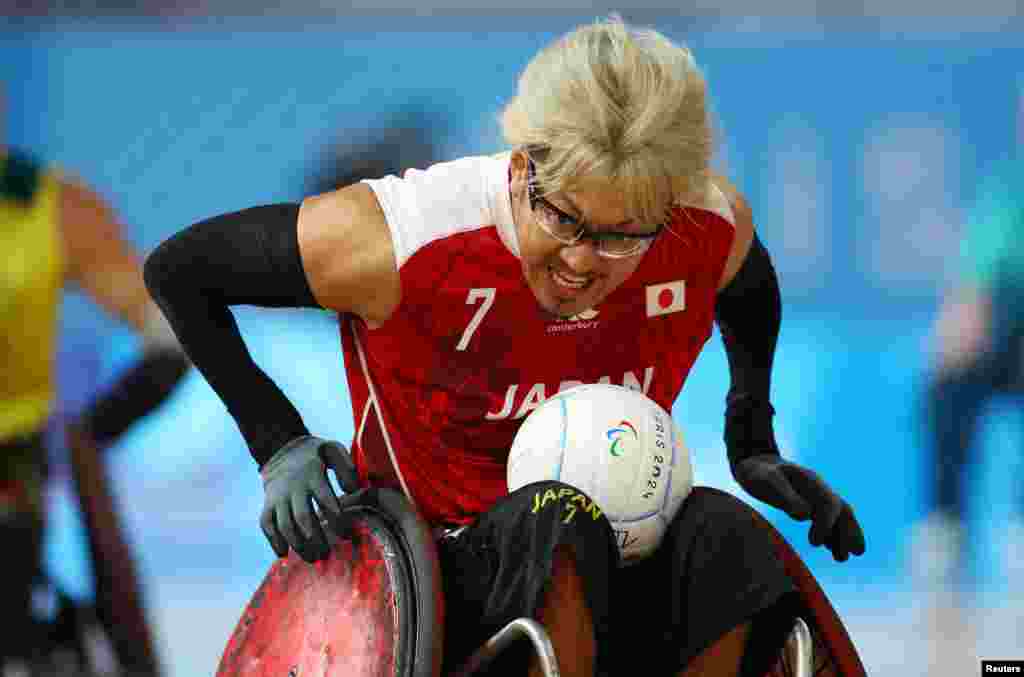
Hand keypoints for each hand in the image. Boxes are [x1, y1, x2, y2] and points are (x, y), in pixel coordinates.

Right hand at [259, 436, 359, 562]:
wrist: (282, 450)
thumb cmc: (315, 455)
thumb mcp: (332, 451)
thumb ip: (346, 468)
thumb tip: (353, 490)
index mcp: (313, 475)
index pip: (325, 499)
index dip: (336, 519)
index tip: (346, 536)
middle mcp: (294, 487)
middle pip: (303, 517)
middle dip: (315, 538)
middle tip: (327, 554)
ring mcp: (279, 497)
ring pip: (285, 524)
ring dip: (297, 544)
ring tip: (312, 558)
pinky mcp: (268, 503)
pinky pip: (267, 524)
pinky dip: (273, 540)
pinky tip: (284, 554)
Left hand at [732, 454, 865, 561]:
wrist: (753, 462)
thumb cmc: (758, 472)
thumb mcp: (767, 481)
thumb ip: (785, 496)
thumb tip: (805, 515)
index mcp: (810, 481)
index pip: (829, 503)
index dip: (827, 523)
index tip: (815, 543)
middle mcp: (817, 489)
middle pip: (842, 510)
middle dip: (849, 531)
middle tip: (851, 554)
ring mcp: (814, 496)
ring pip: (838, 516)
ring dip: (844, 535)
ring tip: (843, 558)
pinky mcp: (808, 504)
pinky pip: (827, 519)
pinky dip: (833, 534)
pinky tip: (833, 549)